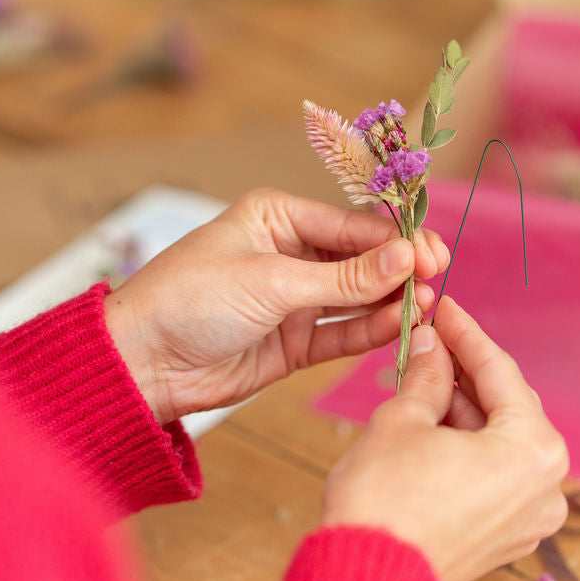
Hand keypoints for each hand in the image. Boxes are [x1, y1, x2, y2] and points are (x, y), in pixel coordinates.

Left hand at [104, 188, 449, 424]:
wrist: (142, 363)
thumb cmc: (191, 300)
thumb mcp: (272, 281)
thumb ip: (344, 277)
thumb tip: (407, 258)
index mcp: (277, 217)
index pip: (351, 225)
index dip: (394, 240)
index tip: (431, 255)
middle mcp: (289, 253)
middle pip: (360, 260)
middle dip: (399, 271)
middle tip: (436, 280)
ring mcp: (293, 300)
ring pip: (356, 298)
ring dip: (390, 303)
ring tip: (426, 308)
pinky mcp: (293, 342)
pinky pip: (341, 333)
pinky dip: (370, 332)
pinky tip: (399, 328)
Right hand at [322, 297, 568, 580]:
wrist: (365, 580)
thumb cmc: (384, 505)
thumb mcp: (403, 420)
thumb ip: (427, 374)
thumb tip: (431, 344)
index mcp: (533, 451)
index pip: (500, 372)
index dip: (467, 334)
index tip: (446, 308)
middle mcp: (546, 486)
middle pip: (506, 407)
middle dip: (464, 372)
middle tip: (430, 339)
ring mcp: (529, 516)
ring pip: (499, 441)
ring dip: (462, 408)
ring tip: (420, 378)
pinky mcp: (507, 536)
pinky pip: (494, 473)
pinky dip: (466, 445)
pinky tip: (432, 420)